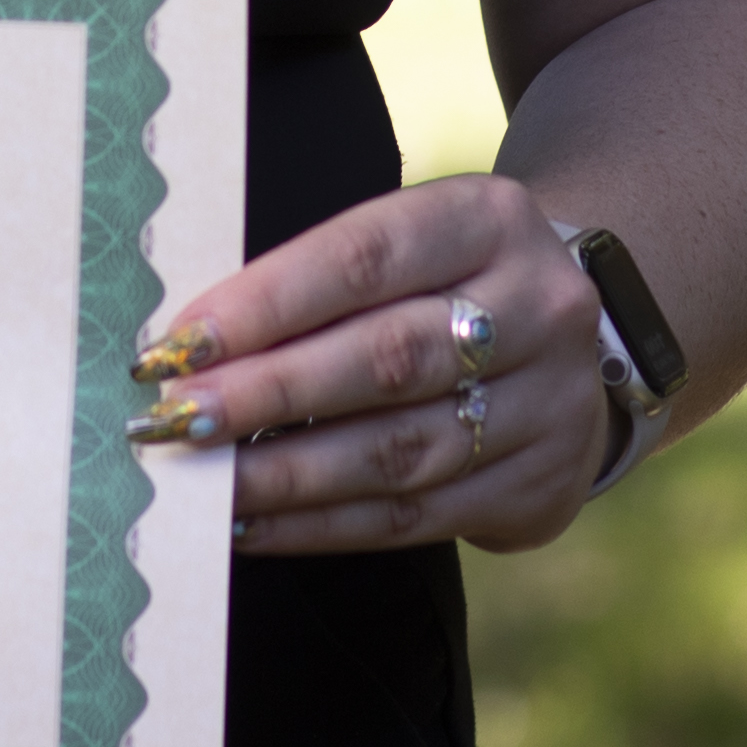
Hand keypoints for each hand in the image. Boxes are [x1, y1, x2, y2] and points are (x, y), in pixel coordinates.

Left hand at [136, 175, 615, 557]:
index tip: (181, 343)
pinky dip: (324, 525)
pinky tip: (255, 524)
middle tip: (179, 420)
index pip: (365, 258)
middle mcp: (539, 307)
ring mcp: (553, 403)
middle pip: (387, 359)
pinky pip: (416, 517)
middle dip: (268, 395)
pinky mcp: (544, 484)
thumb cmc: (442, 285)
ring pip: (401, 452)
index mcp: (490, 220)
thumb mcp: (408, 245)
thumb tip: (190, 348)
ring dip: (289, 475)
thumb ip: (317, 285)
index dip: (268, 303)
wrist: (567, 343)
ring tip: (208, 485)